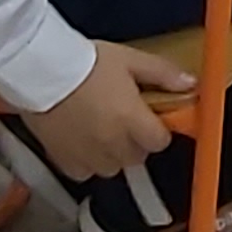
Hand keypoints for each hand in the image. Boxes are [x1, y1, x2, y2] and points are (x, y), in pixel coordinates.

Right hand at [26, 43, 188, 179]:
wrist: (39, 69)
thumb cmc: (86, 61)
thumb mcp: (130, 59)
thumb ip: (163, 74)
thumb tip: (191, 84)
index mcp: (131, 120)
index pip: (159, 142)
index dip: (158, 130)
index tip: (151, 119)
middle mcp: (112, 144)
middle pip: (137, 157)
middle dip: (136, 141)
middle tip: (125, 119)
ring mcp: (87, 155)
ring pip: (112, 168)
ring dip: (112, 153)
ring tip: (102, 129)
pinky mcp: (63, 160)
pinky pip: (84, 172)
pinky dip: (86, 161)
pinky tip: (82, 140)